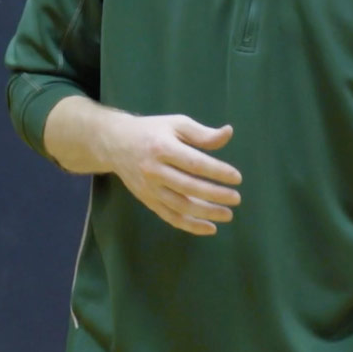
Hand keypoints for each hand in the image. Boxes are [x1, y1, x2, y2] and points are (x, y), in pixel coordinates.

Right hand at [99, 113, 242, 235]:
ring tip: (227, 215)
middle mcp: (154, 170)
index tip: (237, 178)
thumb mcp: (176, 124)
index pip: (194, 163)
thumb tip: (228, 133)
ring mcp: (149, 188)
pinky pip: (169, 217)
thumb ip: (202, 133)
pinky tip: (209, 228)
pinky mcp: (147, 200)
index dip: (217, 172)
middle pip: (188, 187)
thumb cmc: (152, 131)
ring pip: (180, 206)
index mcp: (163, 148)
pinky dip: (190, 225)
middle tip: (236, 199)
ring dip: (205, 213)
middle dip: (215, 195)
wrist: (115, 143)